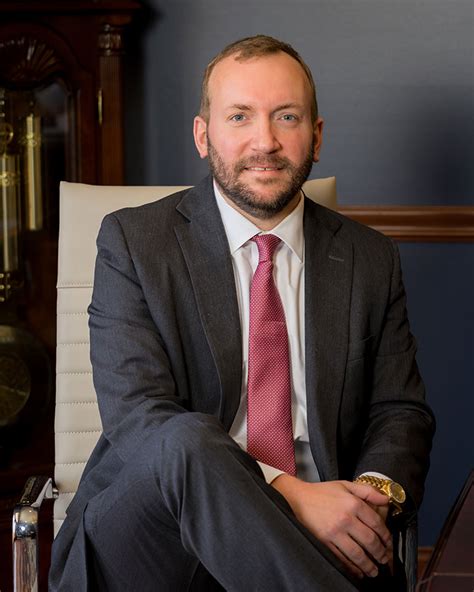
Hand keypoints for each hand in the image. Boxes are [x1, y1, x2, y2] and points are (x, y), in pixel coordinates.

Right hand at [272, 475, 391, 578]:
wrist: (298, 498)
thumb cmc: (322, 492)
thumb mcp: (346, 485)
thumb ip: (368, 492)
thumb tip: (386, 499)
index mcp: (353, 503)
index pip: (376, 524)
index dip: (386, 537)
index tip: (388, 543)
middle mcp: (346, 518)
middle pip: (370, 541)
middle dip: (380, 553)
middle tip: (384, 559)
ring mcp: (334, 532)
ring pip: (358, 554)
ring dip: (369, 565)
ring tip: (374, 570)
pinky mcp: (324, 542)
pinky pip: (342, 558)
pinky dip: (352, 568)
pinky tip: (358, 571)